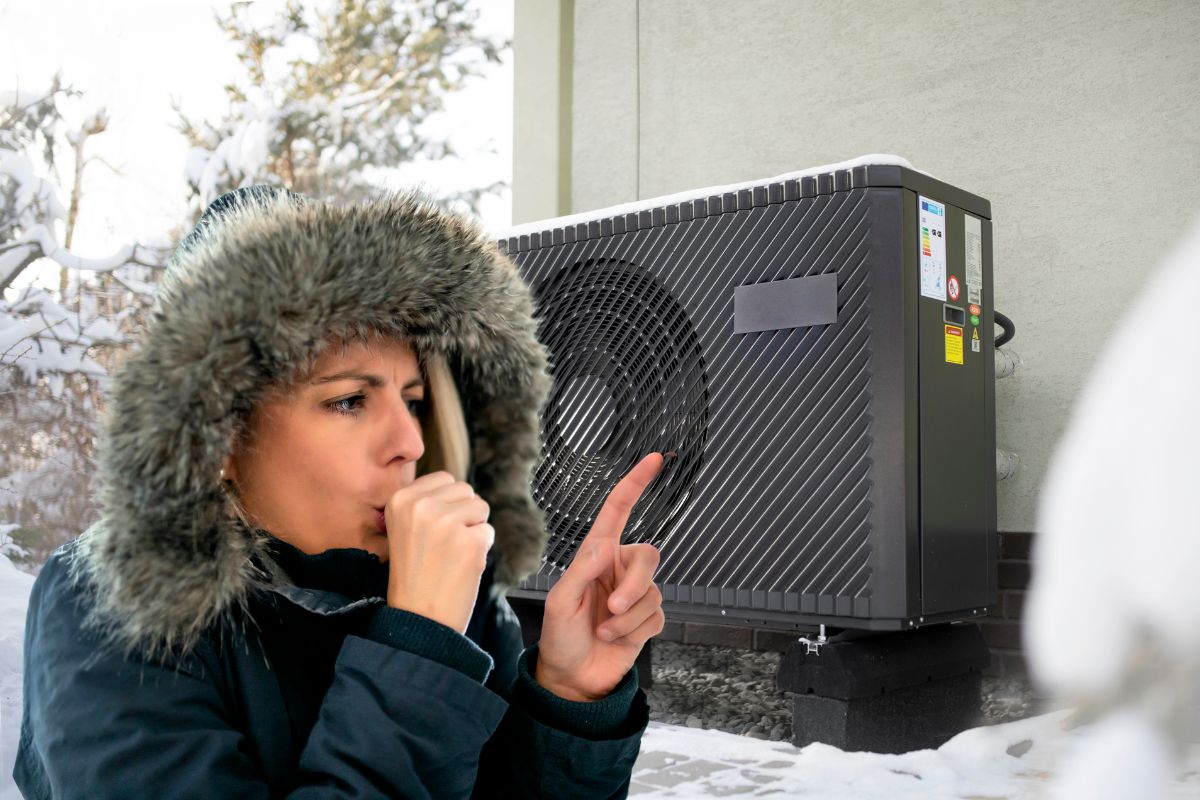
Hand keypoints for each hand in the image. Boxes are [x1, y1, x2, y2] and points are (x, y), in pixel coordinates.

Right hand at [384, 471, 493, 633]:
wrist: (417, 619)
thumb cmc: (414, 575)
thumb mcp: (404, 529)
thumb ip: (425, 502)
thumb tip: (456, 487)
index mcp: (400, 499)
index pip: (444, 479)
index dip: (447, 504)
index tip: (433, 532)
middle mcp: (422, 505)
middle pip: (465, 490)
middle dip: (463, 515)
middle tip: (443, 546)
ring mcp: (446, 522)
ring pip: (480, 508)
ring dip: (473, 530)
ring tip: (451, 555)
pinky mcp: (470, 541)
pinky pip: (488, 532)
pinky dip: (481, 550)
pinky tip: (461, 567)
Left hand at [535, 453, 666, 701]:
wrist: (571, 678)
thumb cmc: (559, 636)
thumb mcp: (561, 603)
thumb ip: (582, 572)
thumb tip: (606, 546)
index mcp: (597, 555)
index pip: (619, 511)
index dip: (635, 483)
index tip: (654, 460)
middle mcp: (619, 569)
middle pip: (648, 556)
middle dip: (633, 585)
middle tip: (612, 609)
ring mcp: (635, 595)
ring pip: (652, 593)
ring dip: (627, 619)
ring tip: (603, 631)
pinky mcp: (647, 620)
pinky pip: (655, 617)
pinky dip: (634, 633)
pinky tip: (615, 640)